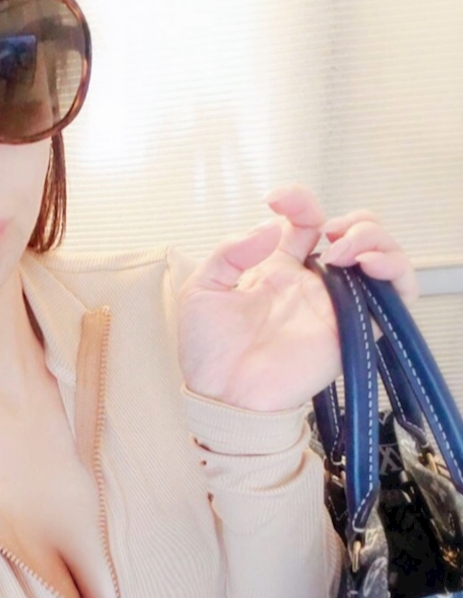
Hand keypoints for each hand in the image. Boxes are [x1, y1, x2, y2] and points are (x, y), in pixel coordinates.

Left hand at [175, 184, 419, 412]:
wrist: (221, 397)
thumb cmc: (209, 353)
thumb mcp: (202, 289)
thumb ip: (230, 252)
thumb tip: (271, 227)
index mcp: (278, 269)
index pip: (305, 222)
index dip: (299, 201)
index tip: (276, 200)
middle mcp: (312, 283)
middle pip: (356, 234)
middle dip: (352, 219)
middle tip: (326, 231)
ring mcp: (335, 305)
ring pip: (382, 256)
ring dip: (373, 237)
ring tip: (343, 248)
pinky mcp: (352, 330)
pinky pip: (395, 297)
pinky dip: (394, 270)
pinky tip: (366, 264)